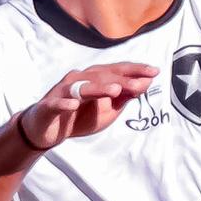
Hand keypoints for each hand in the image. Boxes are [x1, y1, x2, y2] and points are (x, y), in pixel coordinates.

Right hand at [19, 64, 156, 148]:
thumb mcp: (107, 110)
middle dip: (123, 80)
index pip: (116, 71)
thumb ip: (124, 96)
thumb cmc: (79, 116)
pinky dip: (65, 103)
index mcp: (93, 78)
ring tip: (116, 90)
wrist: (46, 130)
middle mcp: (78, 80)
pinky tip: (74, 105)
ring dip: (99, 88)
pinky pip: (57, 103)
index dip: (135, 70)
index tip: (155, 71)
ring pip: (81, 87)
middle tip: (141, 83)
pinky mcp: (48, 106)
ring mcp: (62, 92)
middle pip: (102, 77)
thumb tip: (145, 83)